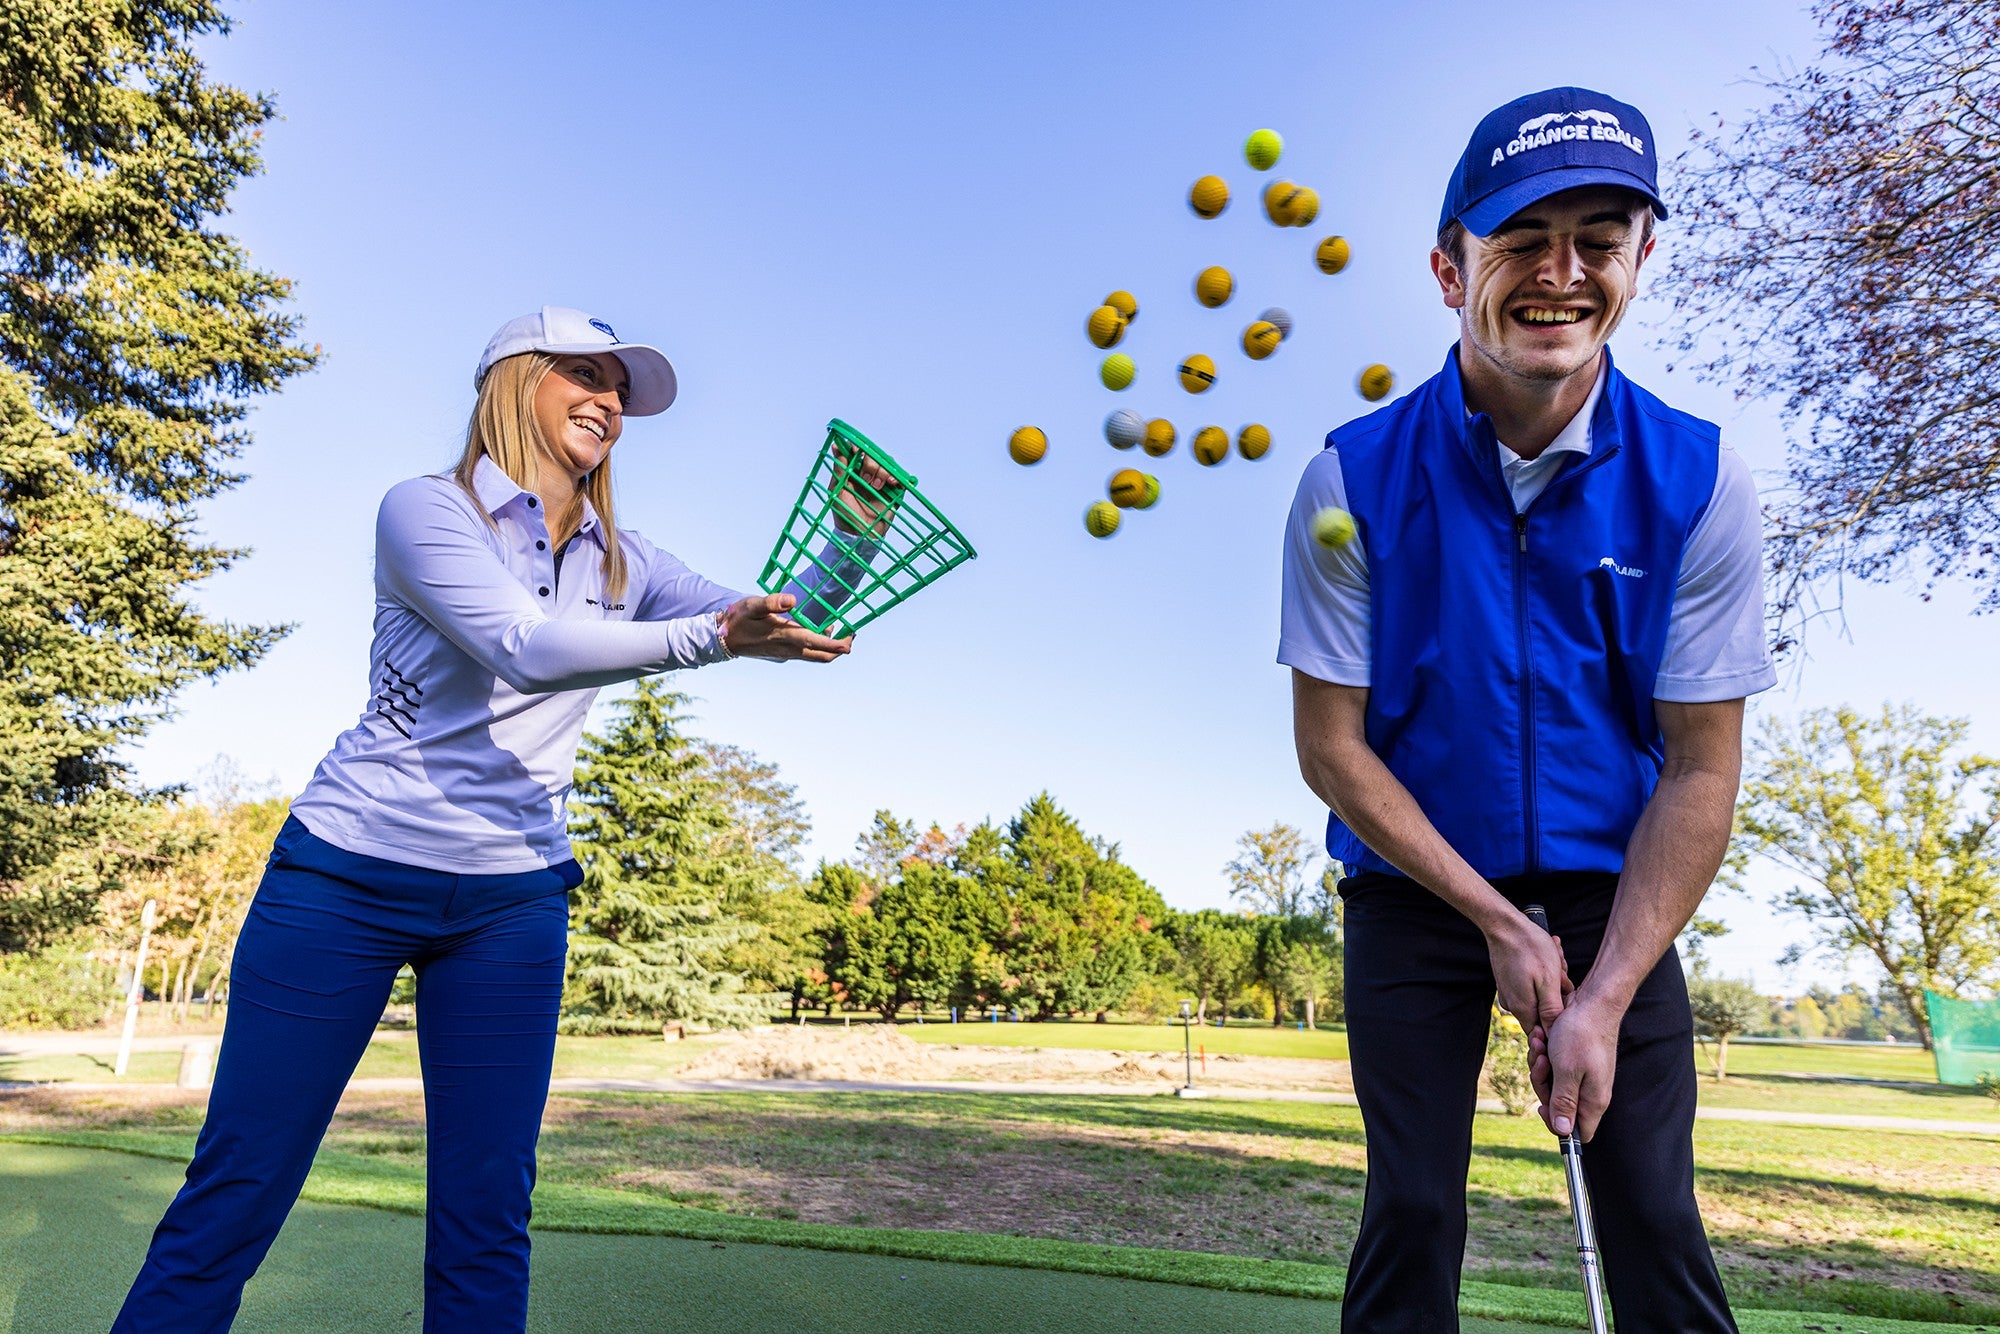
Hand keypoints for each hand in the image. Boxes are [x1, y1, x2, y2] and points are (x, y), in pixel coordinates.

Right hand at [719, 593, 852, 662]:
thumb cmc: (738, 620)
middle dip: (840, 648)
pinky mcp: (782, 654)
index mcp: (786, 637)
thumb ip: (772, 602)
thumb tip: (792, 599)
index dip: (836, 644)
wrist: (722, 639)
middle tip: (851, 634)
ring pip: (816, 656)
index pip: (818, 643)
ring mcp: (786, 654)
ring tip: (840, 630)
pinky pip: (807, 653)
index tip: (850, 640)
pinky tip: (818, 630)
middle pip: (823, 656)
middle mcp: (790, 650)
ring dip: (830, 648)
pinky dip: (818, 646)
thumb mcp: (753, 605)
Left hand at [832, 450, 898, 537]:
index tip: (856, 450)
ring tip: (876, 486)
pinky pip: (899, 477)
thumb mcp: (837, 491)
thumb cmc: (845, 514)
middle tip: (865, 478)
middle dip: (870, 463)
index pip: (858, 451)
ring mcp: (881, 481)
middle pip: (874, 455)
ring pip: (887, 464)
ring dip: (882, 471)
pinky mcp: (893, 491)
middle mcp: (868, 474)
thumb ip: (839, 469)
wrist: (859, 534)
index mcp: (853, 471)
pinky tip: (890, 483)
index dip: (858, 447)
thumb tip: (835, 446)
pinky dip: (896, 477)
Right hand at [1485, 914, 1570, 1036]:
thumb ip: (1551, 1011)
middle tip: (1562, 973)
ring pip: (1540, 995)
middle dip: (1558, 994)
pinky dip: (1542, 973)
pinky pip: (1532, 984)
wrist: (1504, 925)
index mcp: (1523, 1009)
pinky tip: (1547, 957)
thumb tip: (1553, 1034)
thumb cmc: (1530, 948)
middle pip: (1544, 1012)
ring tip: (1555, 959)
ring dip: (1552, 980)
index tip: (1564, 997)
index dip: (1558, 1021)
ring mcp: (1509, 992)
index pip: (1543, 1034)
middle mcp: (1513, 1004)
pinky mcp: (1509, 981)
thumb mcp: (1548, 981)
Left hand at [1529, 990, 1620, 1140]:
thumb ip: (1564, 1102)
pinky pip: (1553, 1066)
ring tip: (1540, 1043)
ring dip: (1540, 1063)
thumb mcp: (1567, 1071)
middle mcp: (1590, 1091)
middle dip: (1542, 1084)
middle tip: (1541, 1060)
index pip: (1578, 1133)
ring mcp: (1583, 1076)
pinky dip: (1544, 1053)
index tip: (1542, 1106)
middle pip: (1558, 1106)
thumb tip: (1563, 1133)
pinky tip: (1542, 1037)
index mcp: (1593, 1101)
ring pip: (1552, 1083)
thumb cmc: (1581, 1036)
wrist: (1592, 1002)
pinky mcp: (1576, 1062)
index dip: (1557, 1125)